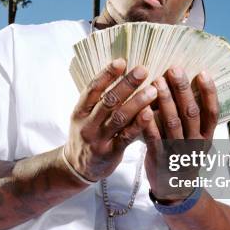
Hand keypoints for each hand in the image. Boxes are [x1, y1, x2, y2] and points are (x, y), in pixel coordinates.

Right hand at [64, 59, 156, 181]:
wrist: (76, 167)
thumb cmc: (88, 134)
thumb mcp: (85, 115)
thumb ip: (101, 99)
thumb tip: (124, 74)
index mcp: (80, 110)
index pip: (92, 88)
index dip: (106, 74)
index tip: (121, 61)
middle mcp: (87, 124)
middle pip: (108, 100)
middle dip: (126, 84)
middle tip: (143, 70)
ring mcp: (98, 139)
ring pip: (118, 118)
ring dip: (137, 102)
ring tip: (153, 90)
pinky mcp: (109, 153)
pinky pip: (126, 137)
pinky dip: (138, 125)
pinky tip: (150, 113)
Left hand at [143, 67, 217, 198]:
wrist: (175, 189)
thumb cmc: (183, 155)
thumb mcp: (196, 138)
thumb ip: (192, 117)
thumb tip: (185, 84)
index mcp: (206, 137)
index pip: (212, 112)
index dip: (209, 92)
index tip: (203, 72)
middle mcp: (195, 144)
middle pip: (191, 113)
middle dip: (183, 90)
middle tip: (174, 69)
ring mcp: (178, 152)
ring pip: (173, 123)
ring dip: (165, 101)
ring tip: (157, 81)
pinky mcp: (160, 159)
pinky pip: (154, 138)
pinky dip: (148, 122)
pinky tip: (142, 107)